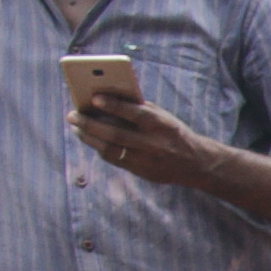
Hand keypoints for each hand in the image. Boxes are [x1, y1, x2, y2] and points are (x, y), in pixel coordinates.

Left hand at [68, 96, 220, 189]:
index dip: (114, 106)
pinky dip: (100, 148)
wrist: (197, 164)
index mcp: (163, 126)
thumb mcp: (164, 117)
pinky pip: (115, 160)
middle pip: (116, 134)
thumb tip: (107, 97)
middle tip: (73, 115)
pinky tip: (91, 140)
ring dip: (89, 138)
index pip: (136, 114)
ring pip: (111, 150)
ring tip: (76, 128)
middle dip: (90, 124)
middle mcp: (155, 145)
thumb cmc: (174, 133)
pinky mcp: (143, 173)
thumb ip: (139, 108)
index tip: (94, 99)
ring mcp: (149, 161)